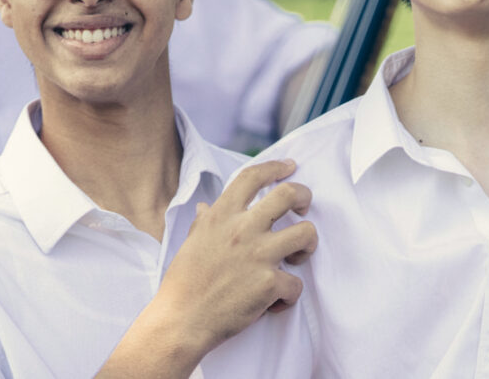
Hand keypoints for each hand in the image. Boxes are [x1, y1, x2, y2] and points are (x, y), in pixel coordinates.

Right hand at [97, 159, 315, 376]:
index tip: (290, 166)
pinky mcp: (269, 283)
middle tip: (304, 207)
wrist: (181, 322)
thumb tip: (206, 207)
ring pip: (306, 233)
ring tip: (295, 258)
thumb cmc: (183, 284)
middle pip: (289, 194)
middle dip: (304, 196)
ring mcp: (259, 255)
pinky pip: (297, 284)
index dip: (275, 167)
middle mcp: (243, 229)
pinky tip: (275, 302)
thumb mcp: (191, 242)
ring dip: (307, 245)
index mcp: (221, 216)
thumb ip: (205, 222)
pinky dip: (289, 295)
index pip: (252, 177)